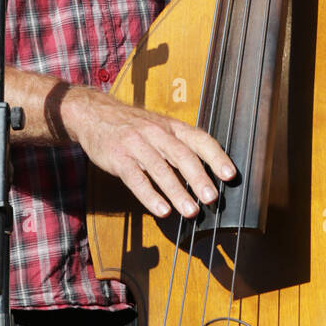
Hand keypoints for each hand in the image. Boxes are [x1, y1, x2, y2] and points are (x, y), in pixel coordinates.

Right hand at [60, 86, 235, 218]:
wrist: (95, 114)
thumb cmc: (134, 126)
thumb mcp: (160, 127)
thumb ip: (181, 146)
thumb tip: (209, 172)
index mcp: (172, 127)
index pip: (199, 140)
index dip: (216, 157)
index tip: (230, 175)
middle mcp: (157, 133)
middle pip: (182, 156)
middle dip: (199, 178)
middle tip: (212, 199)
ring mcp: (137, 145)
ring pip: (161, 170)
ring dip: (178, 192)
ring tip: (191, 211)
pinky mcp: (119, 158)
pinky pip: (136, 179)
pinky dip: (150, 196)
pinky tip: (162, 210)